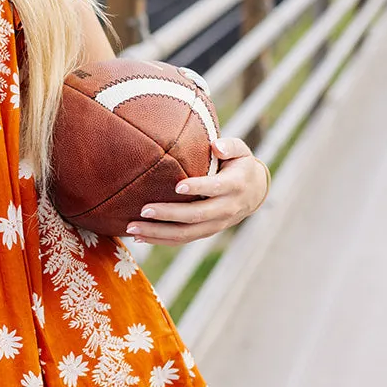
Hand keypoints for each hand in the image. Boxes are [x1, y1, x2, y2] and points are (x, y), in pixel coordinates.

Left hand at [125, 136, 267, 246]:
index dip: (198, 187)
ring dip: (158, 232)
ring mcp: (215, 224)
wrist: (254, 192)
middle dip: (169, 214)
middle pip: (196, 215)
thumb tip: (216, 146)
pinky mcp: (205, 232)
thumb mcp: (241, 151)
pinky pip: (182, 239)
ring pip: (186, 234)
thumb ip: (230, 146)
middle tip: (144, 209)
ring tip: (132, 228)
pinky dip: (160, 240)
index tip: (177, 186)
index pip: (215, 188)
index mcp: (235, 185)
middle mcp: (226, 208)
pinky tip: (139, 237)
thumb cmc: (239, 165)